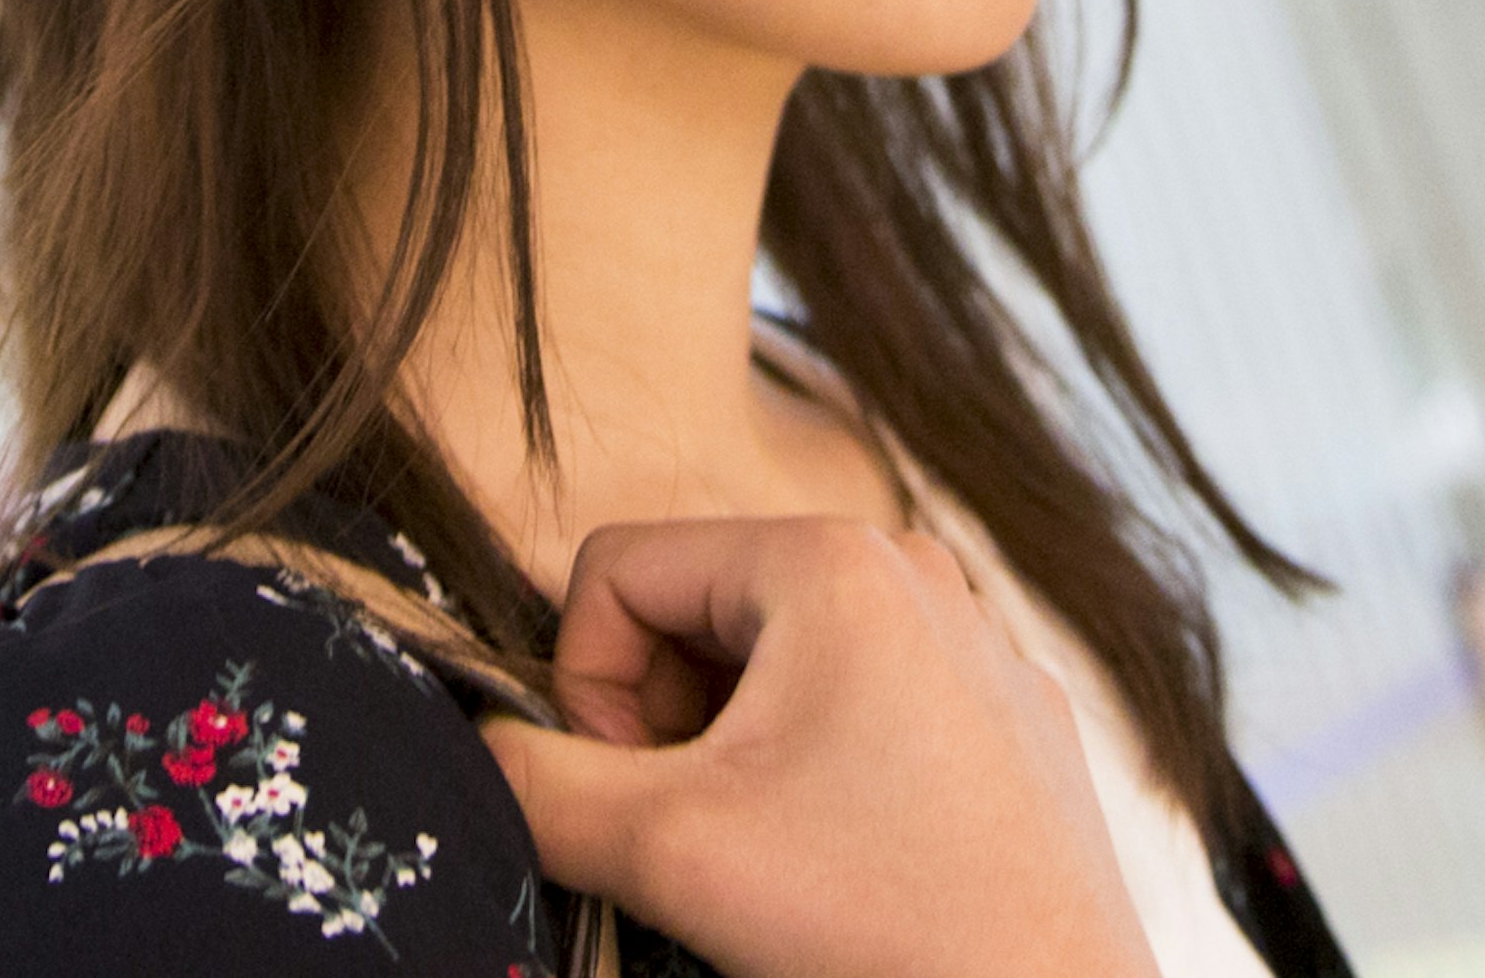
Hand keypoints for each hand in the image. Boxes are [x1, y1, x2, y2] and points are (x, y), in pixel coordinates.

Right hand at [477, 518, 1157, 977]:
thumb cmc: (882, 926)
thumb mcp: (665, 848)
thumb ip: (536, 783)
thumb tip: (478, 747)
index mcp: (830, 559)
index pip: (618, 567)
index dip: (586, 686)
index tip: (633, 795)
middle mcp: (912, 570)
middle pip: (697, 607)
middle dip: (662, 722)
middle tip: (692, 832)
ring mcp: (971, 642)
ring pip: (776, 664)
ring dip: (730, 754)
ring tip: (767, 856)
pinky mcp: (1006, 716)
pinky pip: (860, 706)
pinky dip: (815, 776)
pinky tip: (846, 865)